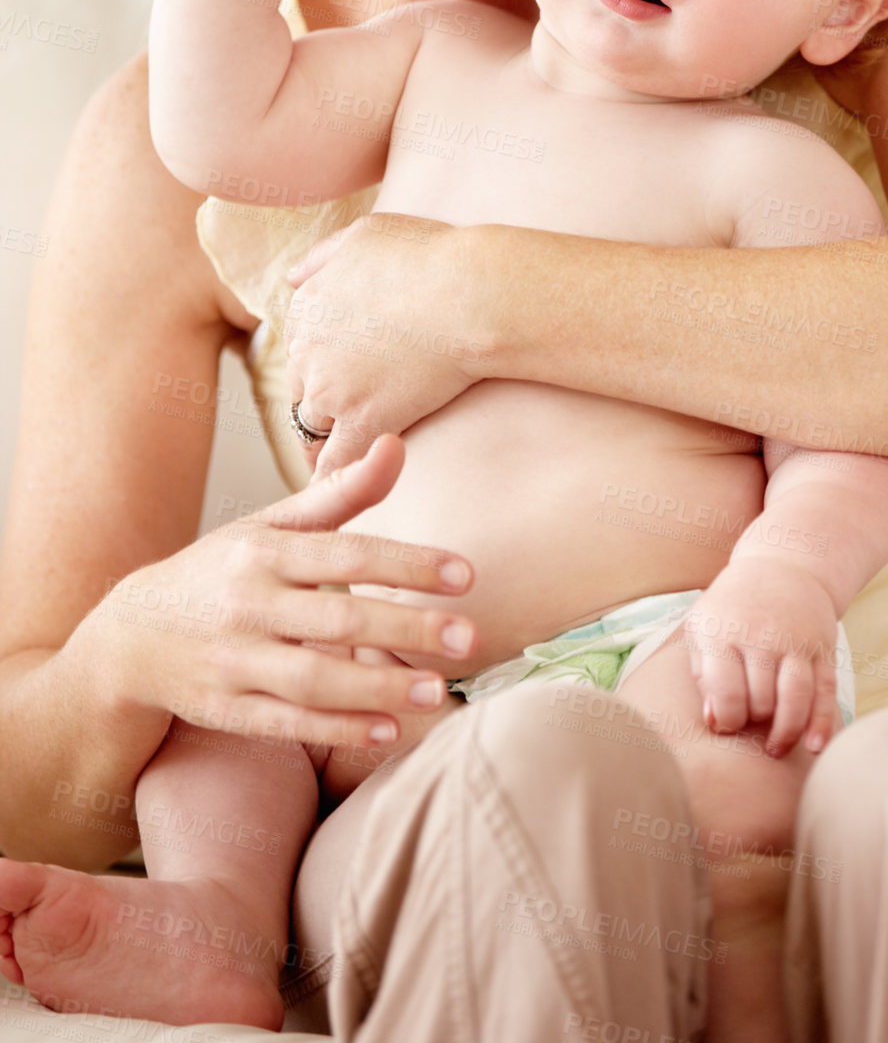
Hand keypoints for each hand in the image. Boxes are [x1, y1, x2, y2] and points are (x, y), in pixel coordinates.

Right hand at [97, 436, 477, 750]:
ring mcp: (235, 661)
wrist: (131, 636)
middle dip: (408, 629)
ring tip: (439, 690)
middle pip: (339, 619)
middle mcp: (249, 604)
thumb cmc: (221, 571)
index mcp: (265, 551)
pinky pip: (288, 723)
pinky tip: (390, 730)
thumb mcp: (270, 524)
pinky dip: (339, 729)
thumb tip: (396, 444)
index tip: (466, 574)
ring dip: (380, 688)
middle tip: (470, 637)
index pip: (348, 554)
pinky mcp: (226, 710)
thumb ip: (340, 493)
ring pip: (315, 679)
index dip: (409, 564)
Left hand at [284, 213, 489, 476]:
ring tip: (352, 455)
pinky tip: (347, 489)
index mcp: (307, 305)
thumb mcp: (367, 234)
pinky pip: (336, 463)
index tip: (346, 376)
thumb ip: (323, 257)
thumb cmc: (432, 255)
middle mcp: (307, 348)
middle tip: (355, 416)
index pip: (301, 348)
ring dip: (329, 440)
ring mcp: (332, 388)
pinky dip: (336, 478)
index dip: (324, 364)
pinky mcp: (363, 421)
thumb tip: (293, 278)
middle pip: (304, 389)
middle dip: (324, 403)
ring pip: (314, 428)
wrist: (472, 292)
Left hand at [682, 561, 840, 758]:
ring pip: (796, 699)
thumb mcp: (704, 627)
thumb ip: (702, 674)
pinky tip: (815, 746)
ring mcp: (796, 642)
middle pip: (762, 701)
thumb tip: (714, 722)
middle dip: (755, 722)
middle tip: (751, 725)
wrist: (783, 565)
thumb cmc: (733, 606)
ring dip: (787, 732)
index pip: (726, 694)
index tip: (726, 724)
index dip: (726, 721)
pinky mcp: (823, 649)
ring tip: (776, 747)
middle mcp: (762, 637)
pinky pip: (826, 692)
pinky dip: (823, 723)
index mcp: (724, 633)